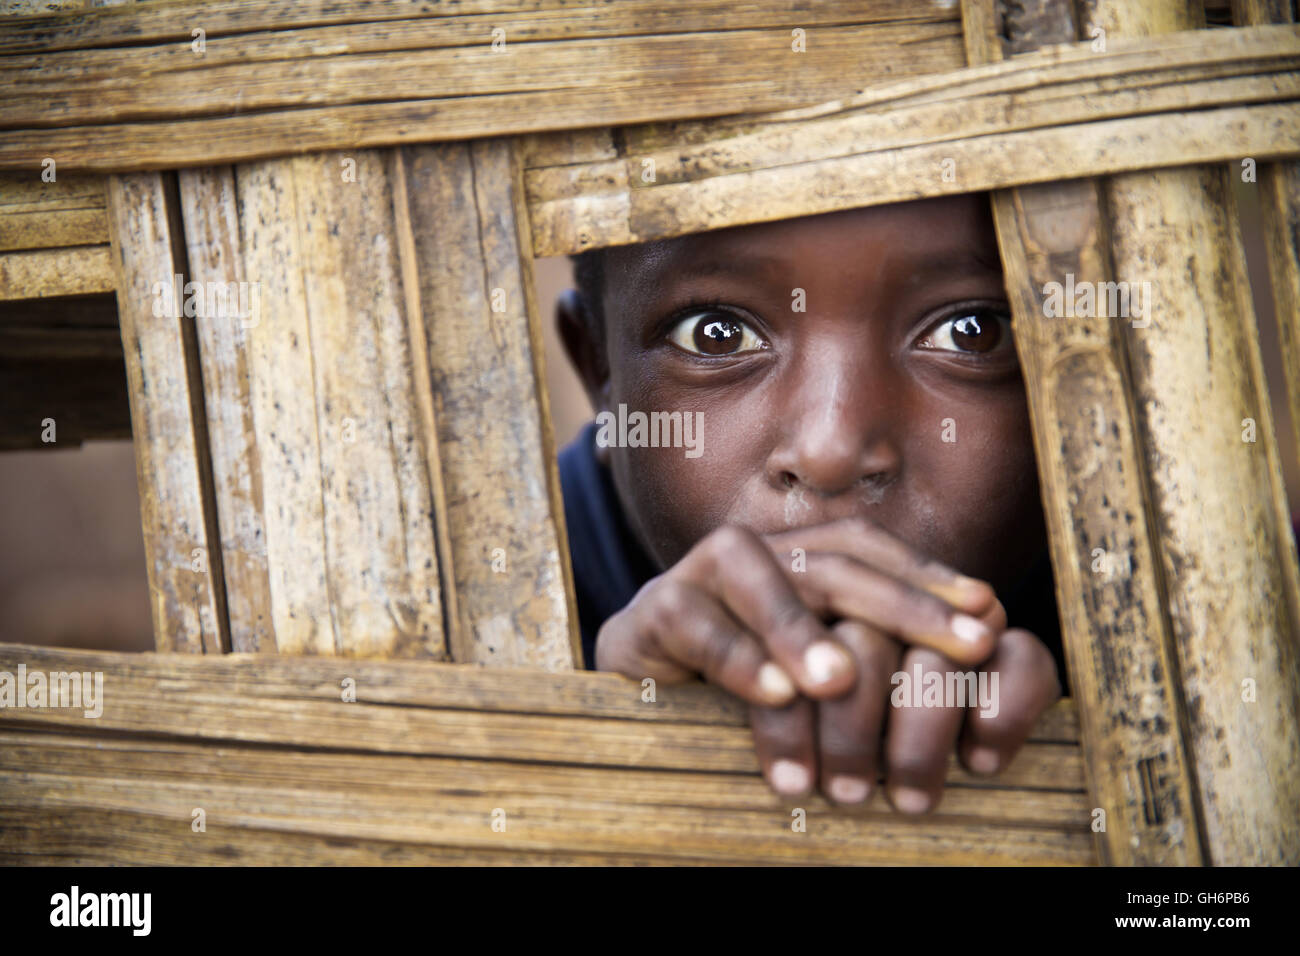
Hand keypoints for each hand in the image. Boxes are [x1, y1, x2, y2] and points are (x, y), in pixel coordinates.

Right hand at [594, 517, 1060, 810]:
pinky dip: (736, 657)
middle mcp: (755, 553)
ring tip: (843, 680)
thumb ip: (874, 651)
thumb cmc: (742, 689)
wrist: (637, 692)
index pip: (868, 549)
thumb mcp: (814, 672)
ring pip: (758, 577)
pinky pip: (695, 623)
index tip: (989, 613)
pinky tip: (775, 695)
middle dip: (901, 605)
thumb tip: (986, 636)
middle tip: (963, 645)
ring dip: (801, 630)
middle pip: (831, 562)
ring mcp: (700, 575)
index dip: (928, 576)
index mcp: (794, 559)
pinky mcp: (652, 610)